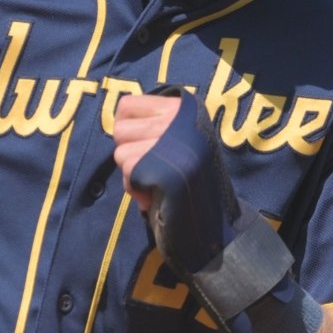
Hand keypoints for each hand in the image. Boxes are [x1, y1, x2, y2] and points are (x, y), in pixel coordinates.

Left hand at [114, 88, 237, 273]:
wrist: (215, 227)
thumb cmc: (189, 185)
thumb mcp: (177, 141)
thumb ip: (152, 124)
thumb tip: (117, 120)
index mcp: (185, 109)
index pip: (127, 105)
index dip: (127, 131)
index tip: (145, 148)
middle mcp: (182, 121)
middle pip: (120, 130)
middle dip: (129, 155)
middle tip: (153, 172)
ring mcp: (175, 145)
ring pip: (121, 153)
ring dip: (132, 175)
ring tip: (157, 186)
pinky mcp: (167, 171)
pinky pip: (129, 172)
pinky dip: (136, 189)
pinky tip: (155, 198)